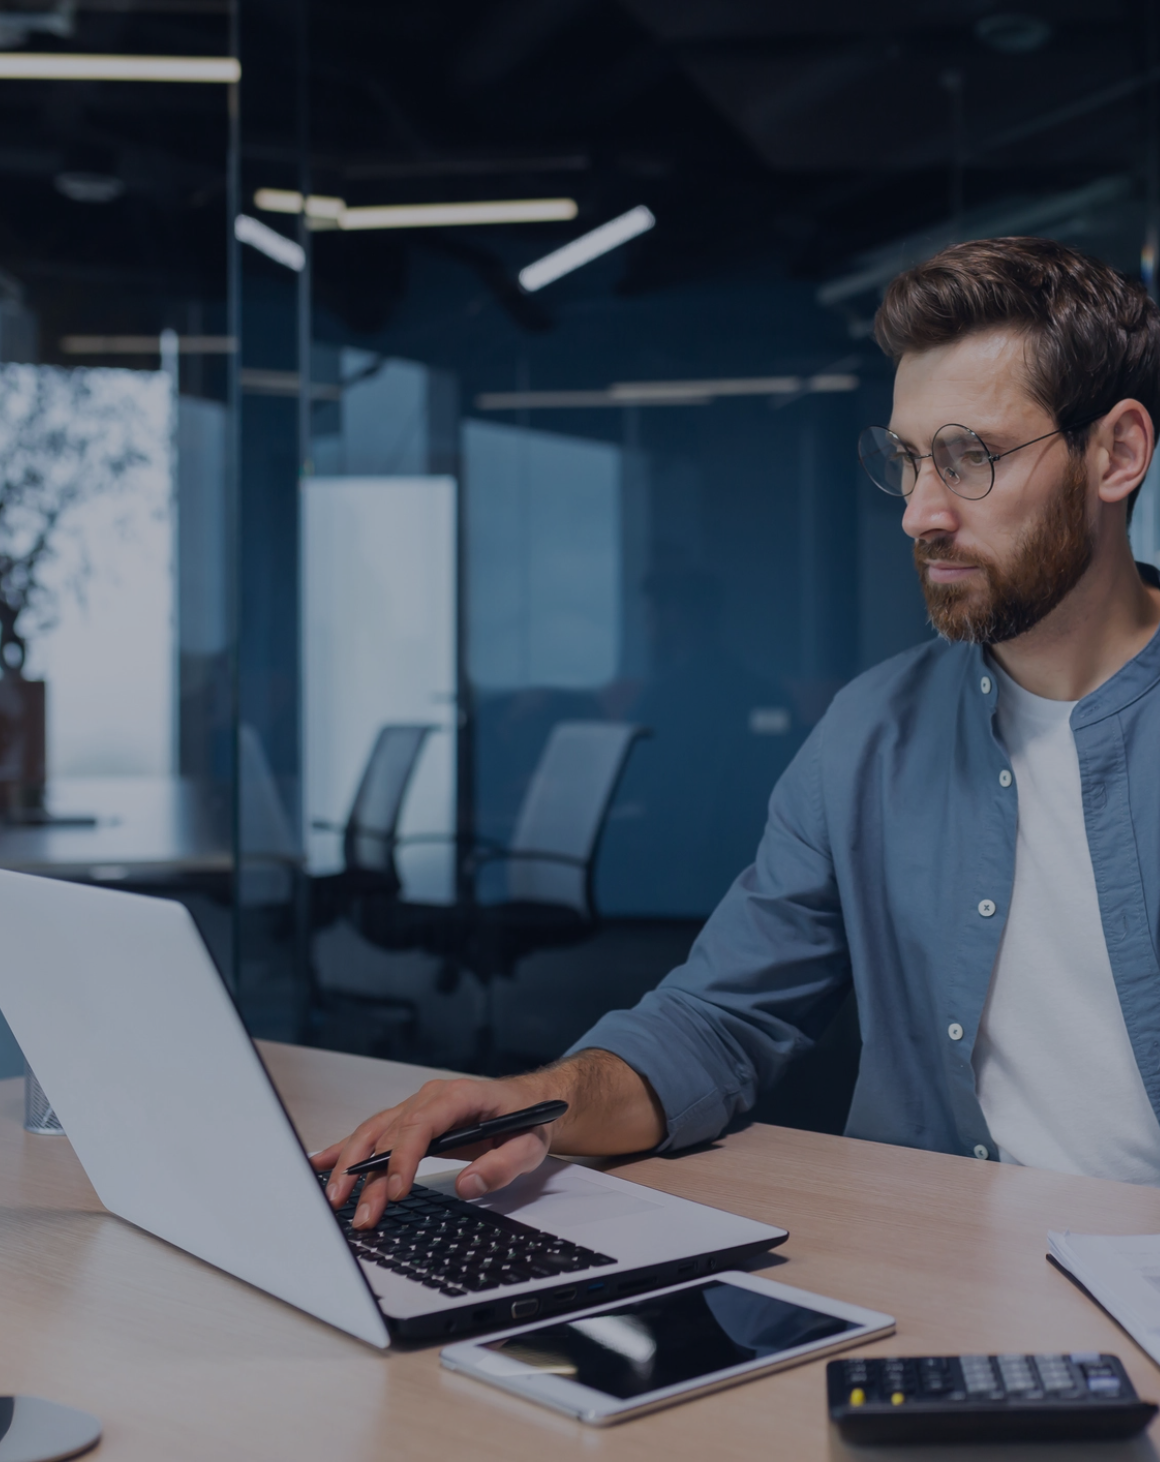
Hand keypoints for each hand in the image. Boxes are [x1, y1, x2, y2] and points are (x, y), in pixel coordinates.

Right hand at [311, 1072, 559, 1229]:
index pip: (420, 1125)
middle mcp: (430, 1098)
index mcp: (458, 1097)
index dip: (402, 1158)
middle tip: (361, 1213)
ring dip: (351, 1166)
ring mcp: (416, 1107)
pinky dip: (345, 1148)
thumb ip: (503, 1165)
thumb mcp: (530, 1146)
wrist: (529, 1103)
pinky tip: (320, 1163)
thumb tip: (467, 1185)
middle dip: (370, 1175)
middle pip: (390, 1134)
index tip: (395, 1192)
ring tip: (335, 1200)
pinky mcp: (409, 1120)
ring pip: (374, 1133)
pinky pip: (373, 1132)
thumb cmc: (529, 1121)